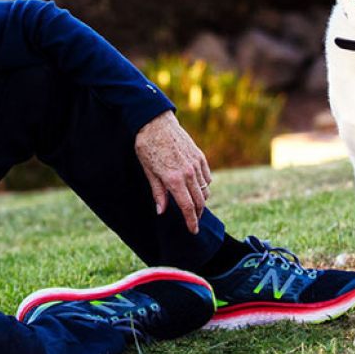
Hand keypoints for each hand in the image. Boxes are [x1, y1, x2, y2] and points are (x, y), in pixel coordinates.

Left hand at [134, 111, 212, 233]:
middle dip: (198, 214)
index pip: (187, 207)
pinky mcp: (200, 156)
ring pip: (205, 190)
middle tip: (193, 221)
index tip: (193, 230)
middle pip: (199, 201)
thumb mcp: (148, 171)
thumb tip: (161, 211)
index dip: (191, 221)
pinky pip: (207, 177)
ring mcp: (196, 164)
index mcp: (173, 179)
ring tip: (194, 205)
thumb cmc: (147, 146)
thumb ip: (158, 192)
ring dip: (201, 200)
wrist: (156, 122)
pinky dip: (204, 185)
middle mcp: (188, 173)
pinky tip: (196, 187)